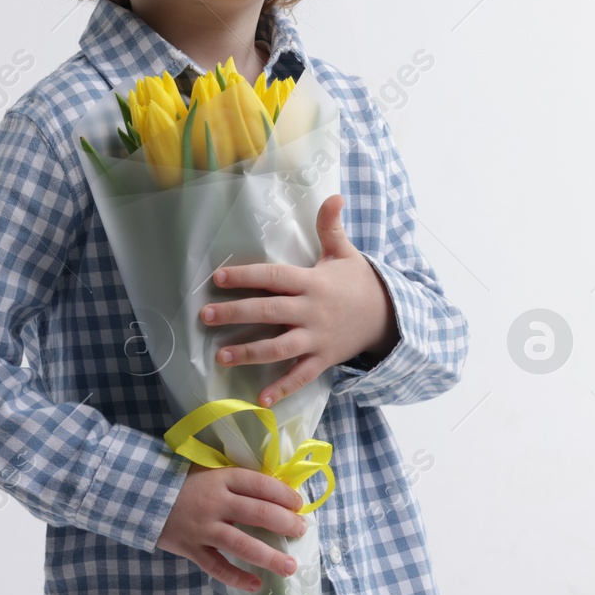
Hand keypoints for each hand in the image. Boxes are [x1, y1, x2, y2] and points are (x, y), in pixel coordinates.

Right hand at [157, 464, 307, 591]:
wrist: (140, 495)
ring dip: (269, 557)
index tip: (299, 504)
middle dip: (285, 524)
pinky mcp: (191, 549)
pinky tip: (255, 584)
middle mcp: (215, 503)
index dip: (283, 494)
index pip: (260, 485)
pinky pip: (217, 566)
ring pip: (242, 544)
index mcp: (222, 478)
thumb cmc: (181, 481)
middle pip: (258, 513)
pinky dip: (236, 577)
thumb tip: (273, 492)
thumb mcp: (209, 470)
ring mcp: (203, 528)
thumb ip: (235, 481)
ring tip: (289, 566)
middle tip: (301, 531)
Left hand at [200, 194, 398, 407]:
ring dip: (249, 352)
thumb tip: (334, 195)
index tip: (218, 277)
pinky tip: (260, 400)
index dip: (247, 276)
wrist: (389, 316)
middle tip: (204, 316)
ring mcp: (317, 338)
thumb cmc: (359, 282)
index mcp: (312, 282)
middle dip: (236, 314)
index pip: (274, 277)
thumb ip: (330, 226)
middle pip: (269, 312)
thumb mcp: (344, 252)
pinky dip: (282, 388)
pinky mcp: (323, 359)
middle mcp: (312, 311)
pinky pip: (301, 376)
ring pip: (279, 348)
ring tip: (220, 356)